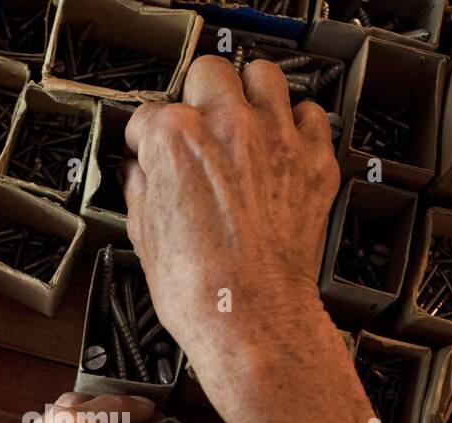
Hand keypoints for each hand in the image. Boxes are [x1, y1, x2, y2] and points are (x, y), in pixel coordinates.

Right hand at [123, 57, 397, 422]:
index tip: (148, 152)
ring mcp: (276, 140)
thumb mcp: (144, 240)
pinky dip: (296, 126)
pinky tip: (280, 148)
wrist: (253, 322)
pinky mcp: (313, 162)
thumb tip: (138, 175)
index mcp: (176, 141)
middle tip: (194, 128)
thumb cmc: (200, 293)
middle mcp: (228, 127)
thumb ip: (139, 191)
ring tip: (240, 123)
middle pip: (208, 72)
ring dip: (248, 96)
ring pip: (264, 76)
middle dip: (196, 97)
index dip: (146, 137)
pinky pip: (311, 116)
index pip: (150, 113)